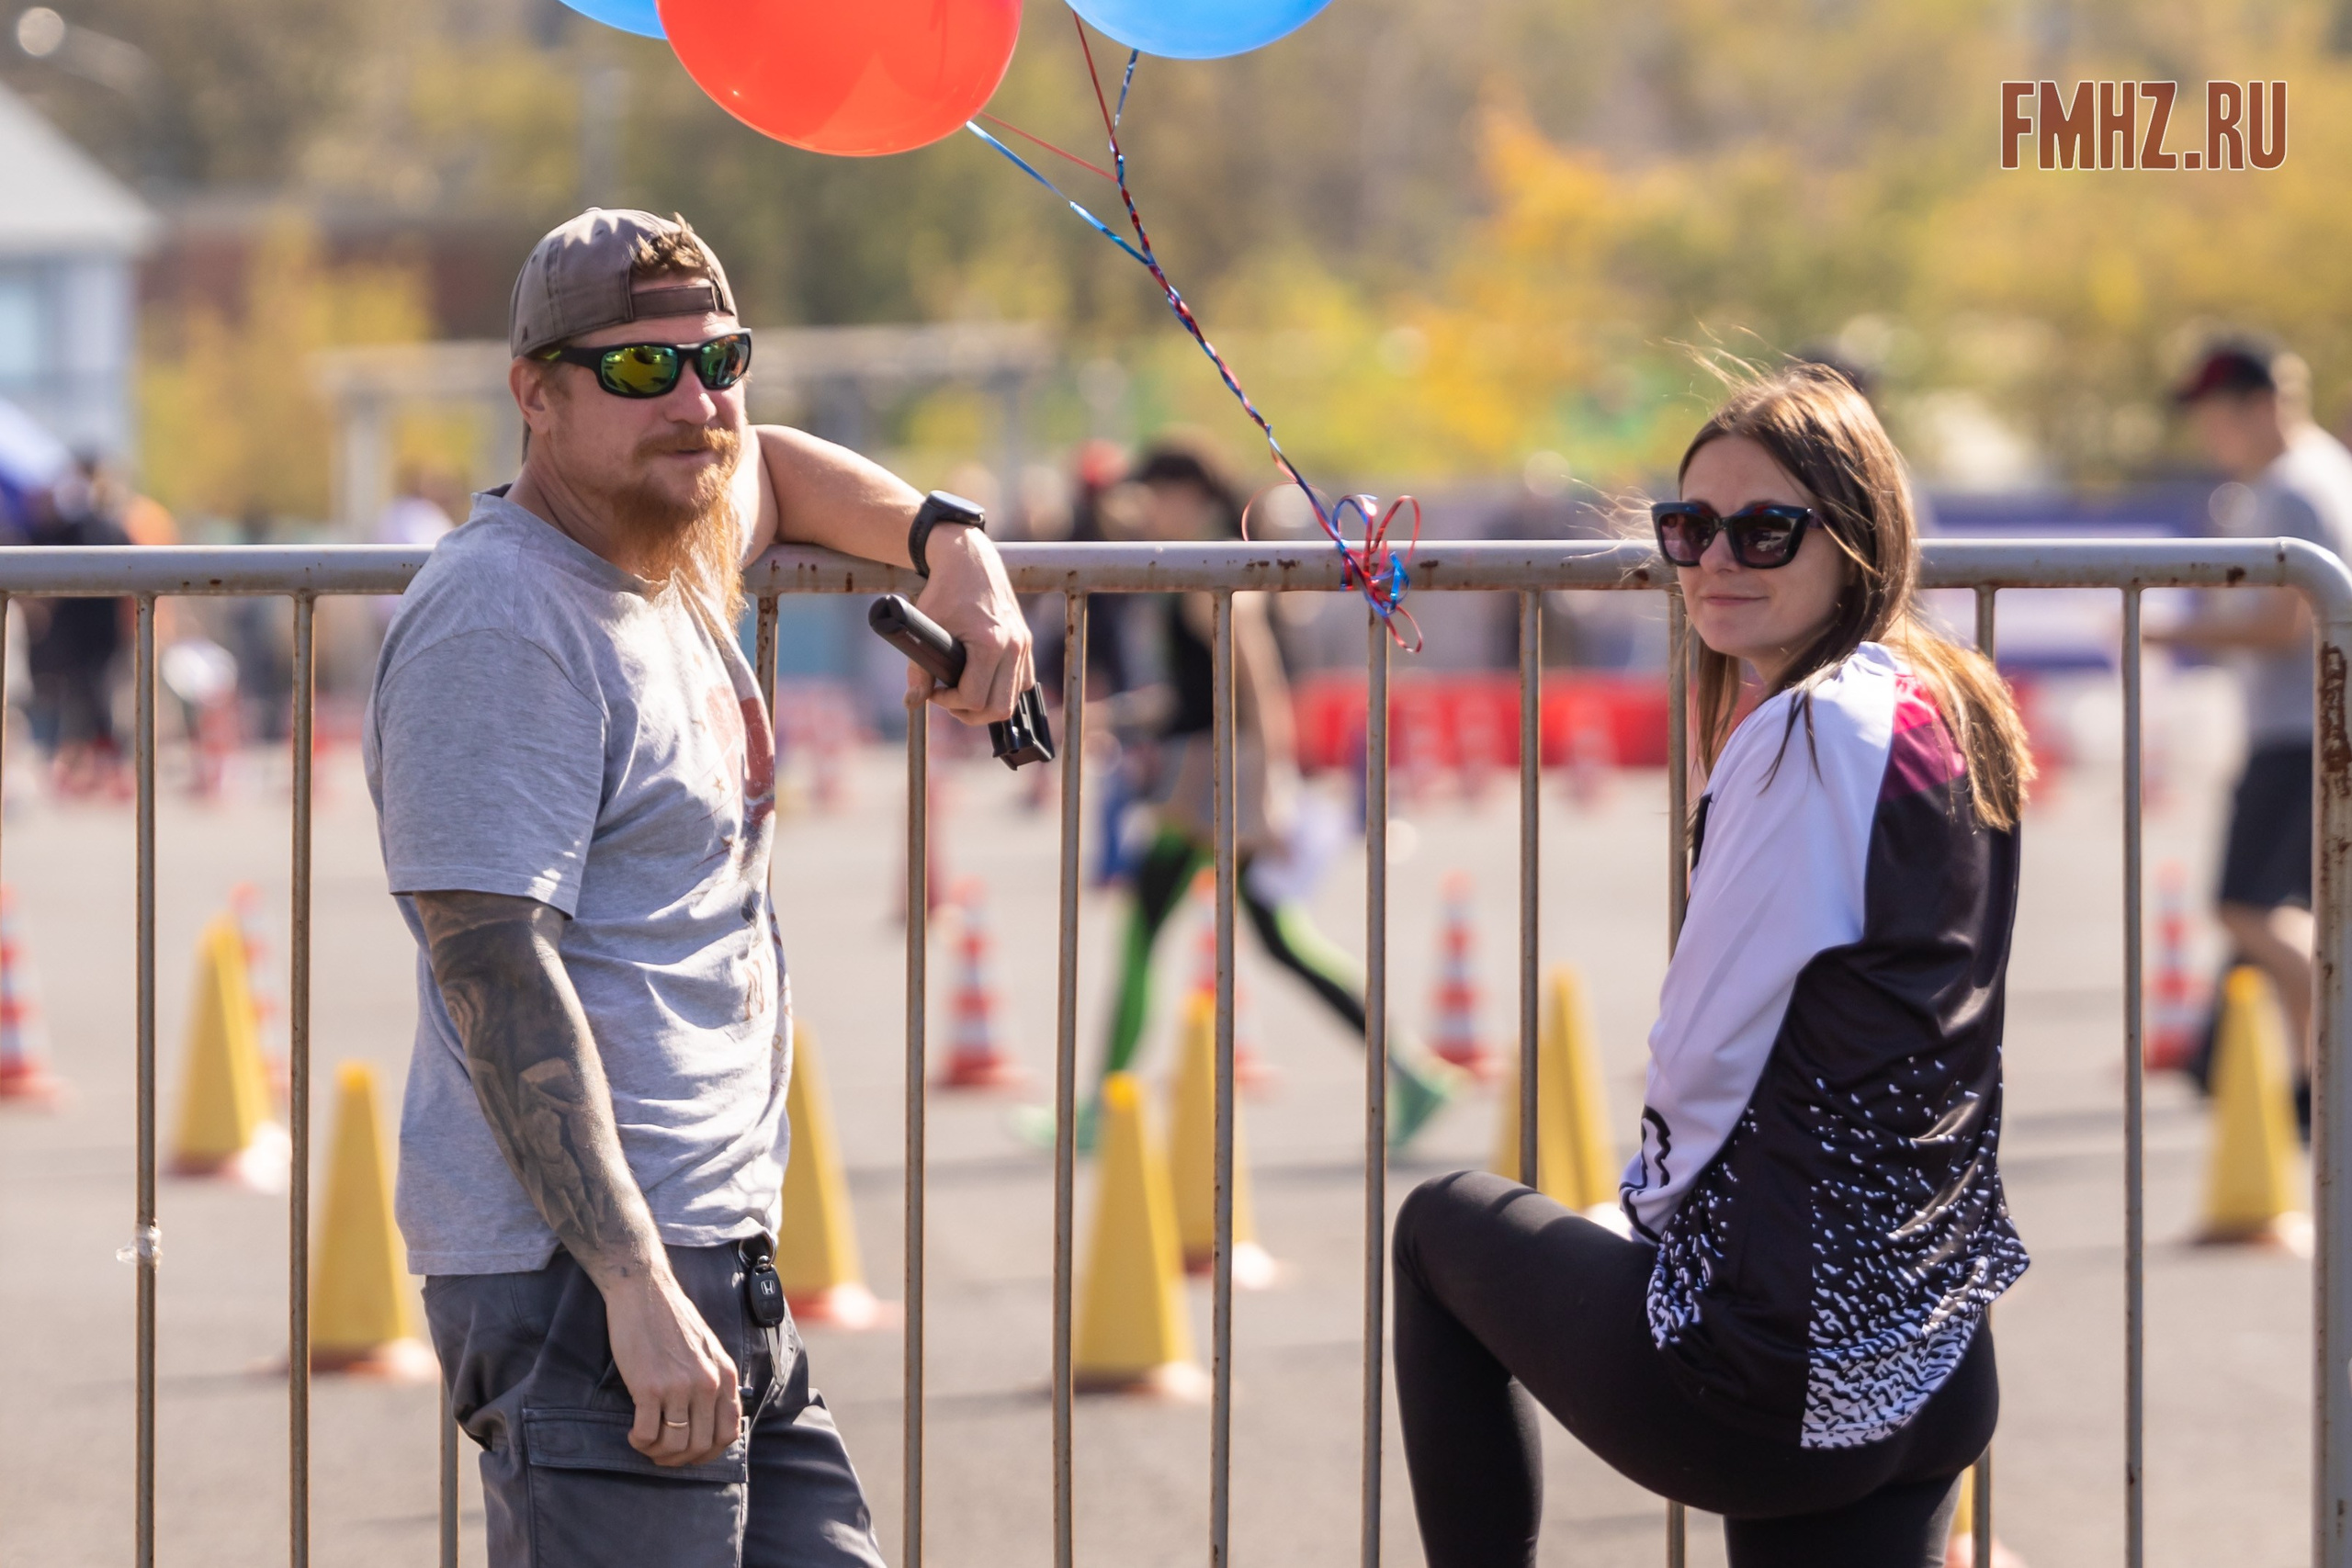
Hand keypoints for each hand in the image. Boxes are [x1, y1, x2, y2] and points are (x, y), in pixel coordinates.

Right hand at [605, 1270, 740, 1467]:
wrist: (646, 1291)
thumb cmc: (673, 1320)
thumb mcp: (710, 1350)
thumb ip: (715, 1382)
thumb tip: (711, 1421)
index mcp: (726, 1375)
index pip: (728, 1433)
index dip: (708, 1453)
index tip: (690, 1453)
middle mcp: (707, 1383)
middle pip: (700, 1445)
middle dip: (678, 1459)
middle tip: (661, 1454)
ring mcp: (679, 1386)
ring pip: (674, 1445)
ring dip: (657, 1454)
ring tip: (646, 1444)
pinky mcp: (649, 1386)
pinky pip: (647, 1434)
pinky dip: (639, 1442)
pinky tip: (634, 1433)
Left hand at [913, 526, 1032, 724]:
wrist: (970, 560)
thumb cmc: (946, 590)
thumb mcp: (926, 627)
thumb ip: (918, 670)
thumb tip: (913, 702)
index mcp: (990, 643)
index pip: (975, 698)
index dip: (950, 703)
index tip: (935, 693)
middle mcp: (1014, 646)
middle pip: (1000, 708)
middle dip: (972, 713)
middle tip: (950, 701)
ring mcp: (1024, 644)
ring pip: (1015, 697)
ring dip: (990, 702)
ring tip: (966, 691)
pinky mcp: (1027, 641)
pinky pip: (1024, 681)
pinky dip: (1004, 689)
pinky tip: (983, 679)